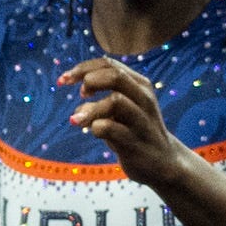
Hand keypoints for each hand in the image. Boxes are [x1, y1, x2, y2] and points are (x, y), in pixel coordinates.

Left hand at [58, 57, 184, 185]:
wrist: (162, 162)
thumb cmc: (134, 133)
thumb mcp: (119, 113)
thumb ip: (99, 104)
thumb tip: (78, 108)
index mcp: (139, 85)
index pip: (109, 64)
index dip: (83, 68)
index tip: (63, 80)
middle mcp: (143, 98)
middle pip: (115, 75)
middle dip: (89, 80)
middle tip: (80, 95)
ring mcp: (141, 120)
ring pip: (115, 101)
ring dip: (90, 109)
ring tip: (75, 120)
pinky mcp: (134, 142)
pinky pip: (111, 128)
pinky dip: (96, 127)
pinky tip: (93, 131)